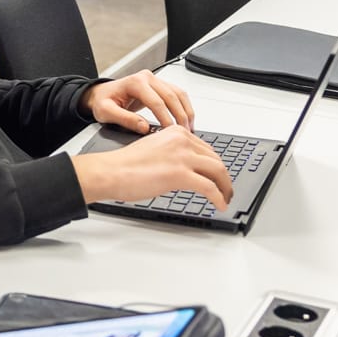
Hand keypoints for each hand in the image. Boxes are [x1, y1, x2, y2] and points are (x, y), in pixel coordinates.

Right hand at [73, 125, 232, 209]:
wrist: (112, 171)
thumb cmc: (125, 164)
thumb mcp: (154, 148)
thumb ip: (173, 153)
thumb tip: (186, 170)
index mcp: (176, 132)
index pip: (205, 148)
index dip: (215, 165)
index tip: (217, 175)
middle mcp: (182, 141)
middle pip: (215, 159)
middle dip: (223, 176)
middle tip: (225, 189)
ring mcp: (183, 157)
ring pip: (218, 171)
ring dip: (225, 187)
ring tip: (225, 198)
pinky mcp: (181, 174)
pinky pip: (209, 187)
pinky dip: (218, 197)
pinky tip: (219, 204)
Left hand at [82, 71, 194, 134]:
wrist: (101, 94)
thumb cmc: (103, 101)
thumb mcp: (106, 112)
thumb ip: (125, 119)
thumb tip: (144, 127)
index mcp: (135, 82)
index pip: (156, 101)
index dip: (165, 118)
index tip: (170, 132)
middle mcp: (147, 77)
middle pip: (171, 96)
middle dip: (180, 116)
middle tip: (184, 133)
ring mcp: (155, 80)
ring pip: (178, 93)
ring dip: (186, 111)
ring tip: (189, 128)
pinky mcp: (159, 85)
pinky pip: (177, 94)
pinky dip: (184, 107)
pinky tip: (186, 120)